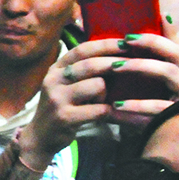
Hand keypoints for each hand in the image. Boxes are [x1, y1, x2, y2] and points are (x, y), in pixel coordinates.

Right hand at [19, 34, 178, 166]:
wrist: (41, 137)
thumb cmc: (63, 108)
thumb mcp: (67, 85)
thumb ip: (85, 71)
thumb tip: (120, 53)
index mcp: (56, 69)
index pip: (82, 49)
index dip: (106, 44)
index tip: (128, 42)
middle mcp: (53, 80)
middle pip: (91, 64)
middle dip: (116, 63)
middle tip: (137, 64)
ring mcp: (57, 99)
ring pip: (97, 85)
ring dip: (107, 93)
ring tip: (104, 101)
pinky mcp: (64, 117)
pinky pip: (99, 109)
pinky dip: (115, 112)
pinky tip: (122, 115)